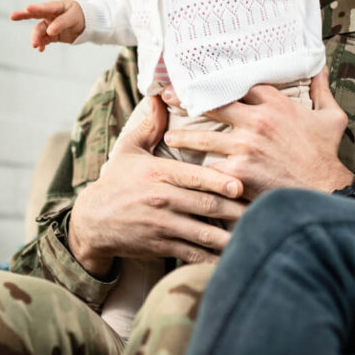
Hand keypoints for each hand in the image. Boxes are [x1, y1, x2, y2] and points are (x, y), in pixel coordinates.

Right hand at [10, 0, 84, 50]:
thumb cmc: (80, 15)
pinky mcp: (52, 35)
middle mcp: (50, 15)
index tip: (28, 8)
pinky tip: (40, 49)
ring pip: (39, 31)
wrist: (87, 24)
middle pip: (35, 15)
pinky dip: (41, 44)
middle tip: (12, 16)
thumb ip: (61, 23)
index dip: (36, 8)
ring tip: (35, 45)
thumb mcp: (74, 18)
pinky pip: (44, 40)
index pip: (45, 7)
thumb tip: (49, 31)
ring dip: (36, 37)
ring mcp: (50, 25)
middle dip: (23, 15)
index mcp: (56, 6)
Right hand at [67, 95, 247, 277]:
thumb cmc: (116, 182)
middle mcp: (161, 199)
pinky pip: (192, 254)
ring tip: (255, 235)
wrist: (92, 221)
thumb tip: (162, 96)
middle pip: (205, 205)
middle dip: (235, 209)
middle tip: (263, 209)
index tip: (240, 184)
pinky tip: (233, 258)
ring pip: (203, 232)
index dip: (219, 181)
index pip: (193, 177)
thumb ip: (150, 125)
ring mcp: (161, 225)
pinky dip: (213, 259)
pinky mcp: (161, 246)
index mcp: (158, 173)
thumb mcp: (128, 150)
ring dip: (230, 236)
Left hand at [161, 68, 353, 200]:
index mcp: (275, 103)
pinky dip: (197, 170)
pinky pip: (210, 167)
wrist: (324, 191)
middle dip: (188, 98)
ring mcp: (244, 145)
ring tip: (169, 137)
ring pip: (204, 136)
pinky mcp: (237, 170)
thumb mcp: (331, 117)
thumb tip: (320, 65)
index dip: (222, 83)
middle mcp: (256, 120)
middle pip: (213, 103)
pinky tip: (184, 171)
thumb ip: (321, 89)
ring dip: (184, 136)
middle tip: (167, 96)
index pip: (240, 85)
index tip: (205, 81)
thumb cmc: (326, 155)